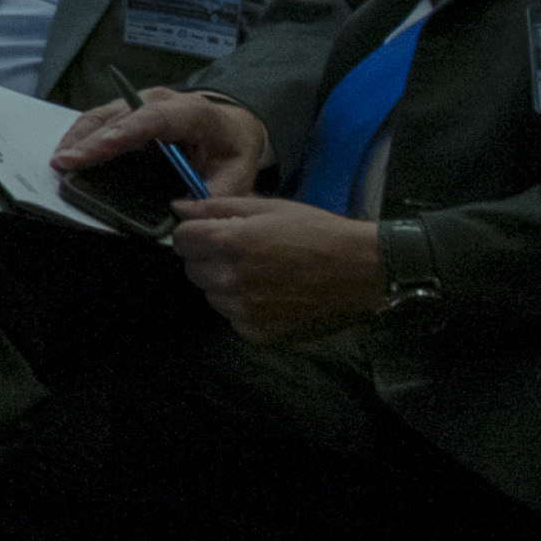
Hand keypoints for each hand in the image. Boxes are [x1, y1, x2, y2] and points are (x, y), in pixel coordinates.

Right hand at [55, 90, 269, 193]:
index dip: (122, 133)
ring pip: (102, 114)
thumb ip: (215, 196)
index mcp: (191, 113)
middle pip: (118, 117)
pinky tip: (68, 154)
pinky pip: (99, 118)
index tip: (96, 149)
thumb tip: (185, 216)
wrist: (232, 128)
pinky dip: (81, 135)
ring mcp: (140, 100)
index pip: (152, 120)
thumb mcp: (237, 176)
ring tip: (58, 162)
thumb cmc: (232, 151)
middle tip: (63, 163)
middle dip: (89, 140)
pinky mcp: (127, 108)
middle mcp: (161, 101)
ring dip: (78, 137)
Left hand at [168, 194, 387, 344]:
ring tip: (264, 274)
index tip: (216, 233)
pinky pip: (234, 317)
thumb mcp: (269, 208)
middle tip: (246, 253)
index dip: (196, 234)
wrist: (363, 270)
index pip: (180, 239)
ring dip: (227, 284)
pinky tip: (274, 295)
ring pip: (212, 295)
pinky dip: (246, 307)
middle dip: (210, 259)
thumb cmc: (318, 232)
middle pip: (192, 269)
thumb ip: (218, 208)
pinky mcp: (257, 333)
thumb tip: (177, 207)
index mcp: (229, 242)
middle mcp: (230, 279)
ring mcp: (243, 310)